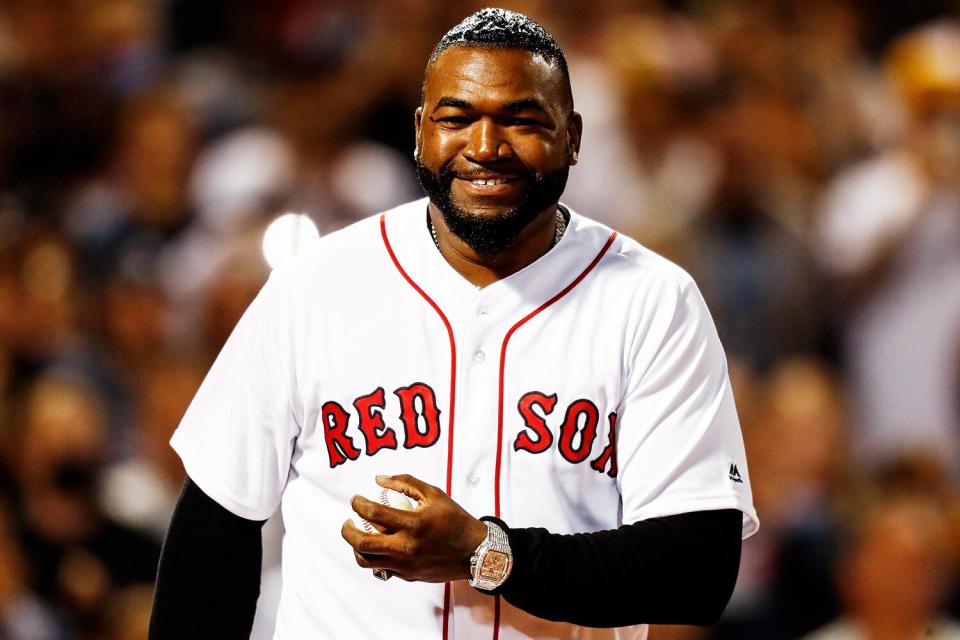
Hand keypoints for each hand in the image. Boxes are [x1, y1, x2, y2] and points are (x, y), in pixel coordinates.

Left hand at [341, 474, 487, 582]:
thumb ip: (406, 482)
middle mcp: (406, 548)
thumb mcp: (435, 494)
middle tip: (348, 521)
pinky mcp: (408, 576)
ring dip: (356, 548)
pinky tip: (380, 545)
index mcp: (413, 524)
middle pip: (362, 544)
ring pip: (367, 562)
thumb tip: (379, 479)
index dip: (358, 504)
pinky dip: (376, 556)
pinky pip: (383, 568)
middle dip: (347, 531)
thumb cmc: (456, 520)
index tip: (356, 499)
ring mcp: (405, 566)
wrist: (477, 552)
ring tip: (359, 536)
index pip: (373, 513)